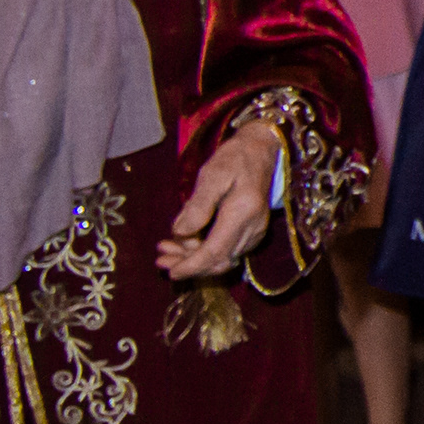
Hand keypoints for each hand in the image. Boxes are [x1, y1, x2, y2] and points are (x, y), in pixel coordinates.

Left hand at [158, 121, 281, 279]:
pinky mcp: (252, 232)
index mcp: (242, 213)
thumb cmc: (235, 158)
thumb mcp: (212, 174)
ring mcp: (255, 232)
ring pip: (222, 259)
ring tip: (167, 249)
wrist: (263, 151)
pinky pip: (228, 251)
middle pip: (218, 261)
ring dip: (194, 259)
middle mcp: (253, 228)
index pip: (215, 251)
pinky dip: (206, 252)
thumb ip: (198, 204)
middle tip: (161, 259)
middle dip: (189, 266)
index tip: (171, 272)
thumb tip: (181, 232)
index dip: (192, 266)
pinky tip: (186, 242)